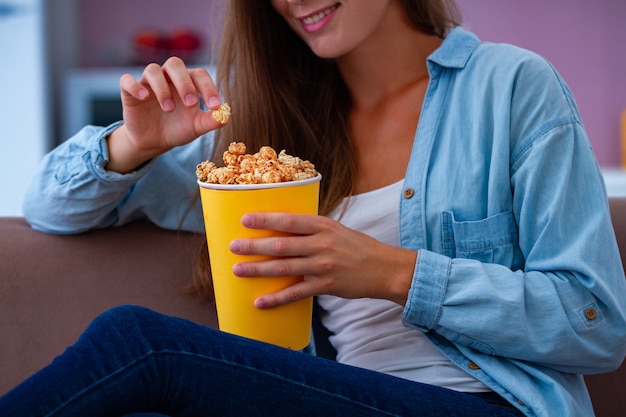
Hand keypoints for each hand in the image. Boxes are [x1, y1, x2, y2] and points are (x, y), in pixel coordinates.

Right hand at [106, 57, 226, 172]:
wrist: (154, 141)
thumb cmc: (178, 129)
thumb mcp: (196, 127)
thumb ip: (210, 121)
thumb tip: (225, 117)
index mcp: (188, 82)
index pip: (199, 75)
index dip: (208, 88)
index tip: (215, 106)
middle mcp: (168, 78)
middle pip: (175, 64)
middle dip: (184, 82)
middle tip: (191, 104)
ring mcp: (148, 83)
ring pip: (153, 70)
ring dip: (162, 88)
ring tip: (169, 108)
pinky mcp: (130, 92)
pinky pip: (127, 80)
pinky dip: (135, 86)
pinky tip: (144, 97)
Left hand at [229, 213, 417, 308]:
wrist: (385, 269)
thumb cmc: (358, 247)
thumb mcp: (336, 230)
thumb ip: (312, 230)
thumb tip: (282, 229)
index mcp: (323, 225)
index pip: (288, 221)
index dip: (265, 220)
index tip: (244, 220)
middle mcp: (322, 244)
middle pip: (281, 244)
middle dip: (254, 246)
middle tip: (233, 246)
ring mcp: (324, 266)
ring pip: (284, 267)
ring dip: (258, 269)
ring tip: (238, 270)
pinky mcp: (326, 286)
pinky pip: (296, 293)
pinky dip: (276, 298)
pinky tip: (260, 301)